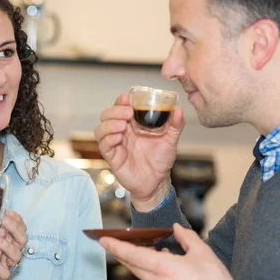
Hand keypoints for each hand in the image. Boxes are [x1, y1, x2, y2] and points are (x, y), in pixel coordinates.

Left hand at [0, 210, 27, 279]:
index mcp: (10, 244)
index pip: (20, 229)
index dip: (16, 220)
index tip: (7, 211)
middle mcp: (12, 254)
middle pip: (22, 239)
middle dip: (14, 228)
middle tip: (4, 221)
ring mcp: (9, 267)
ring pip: (16, 255)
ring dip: (6, 245)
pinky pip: (4, 272)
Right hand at [94, 93, 184, 210]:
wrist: (157, 182)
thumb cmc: (161, 160)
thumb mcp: (170, 140)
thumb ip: (175, 125)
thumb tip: (179, 110)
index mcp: (133, 124)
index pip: (121, 107)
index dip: (121, 101)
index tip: (127, 97)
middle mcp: (122, 131)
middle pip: (107, 115)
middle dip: (114, 111)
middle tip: (128, 113)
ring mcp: (115, 144)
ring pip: (100, 129)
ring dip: (109, 124)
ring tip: (122, 126)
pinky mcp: (112, 157)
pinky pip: (104, 146)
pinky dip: (108, 139)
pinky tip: (118, 138)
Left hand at [99, 223, 239, 279]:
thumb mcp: (202, 252)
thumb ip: (185, 237)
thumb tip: (175, 229)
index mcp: (164, 268)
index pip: (133, 255)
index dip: (116, 246)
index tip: (103, 240)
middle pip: (132, 265)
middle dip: (121, 253)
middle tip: (111, 242)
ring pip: (142, 275)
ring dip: (138, 262)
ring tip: (139, 250)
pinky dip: (150, 273)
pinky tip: (158, 266)